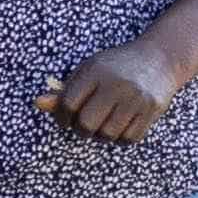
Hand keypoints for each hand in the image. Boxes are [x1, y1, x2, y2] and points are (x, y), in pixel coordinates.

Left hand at [40, 39, 178, 143]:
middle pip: (86, 124)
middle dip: (81, 129)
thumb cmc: (115, 67)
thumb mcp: (88, 70)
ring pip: (107, 135)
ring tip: (104, 122)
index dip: (60, 117)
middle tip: (84, 124)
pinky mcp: (151, 110)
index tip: (64, 118)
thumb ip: (64, 90)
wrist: (159, 59)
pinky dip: (120, 137)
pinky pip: (128, 139)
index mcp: (95, 71)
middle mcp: (116, 84)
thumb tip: (38, 103)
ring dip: (101, 135)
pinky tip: (120, 124)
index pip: (68, 104)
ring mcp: (135, 98)